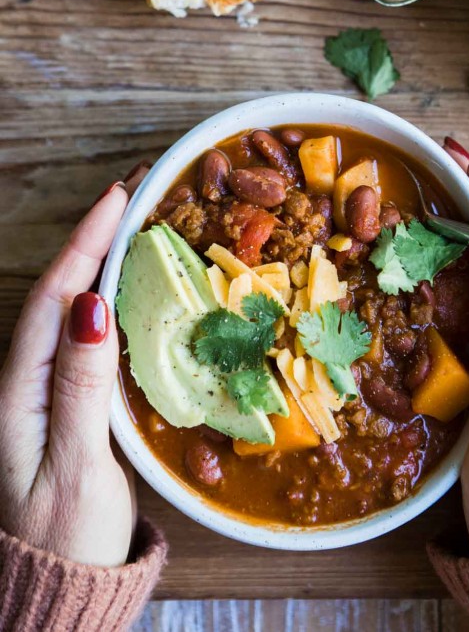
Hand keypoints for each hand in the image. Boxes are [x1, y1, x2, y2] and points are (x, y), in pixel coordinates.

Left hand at [0, 163, 148, 566]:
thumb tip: (91, 306)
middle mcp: (27, 380)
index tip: (119, 195)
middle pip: (60, 290)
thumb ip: (80, 385)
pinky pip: (88, 336)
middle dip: (93, 236)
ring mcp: (47, 391)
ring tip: (136, 226)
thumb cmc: (66, 535)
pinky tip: (132, 290)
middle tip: (135, 194)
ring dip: (102, 261)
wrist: (59, 587)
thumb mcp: (75, 462)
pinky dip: (110, 299)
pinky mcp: (68, 403)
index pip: (55, 294)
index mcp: (20, 388)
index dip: (86, 241)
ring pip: (74, 309)